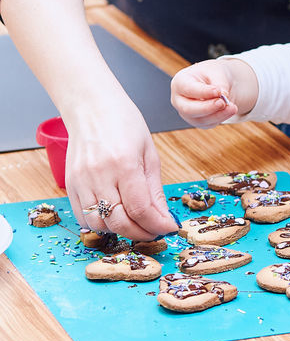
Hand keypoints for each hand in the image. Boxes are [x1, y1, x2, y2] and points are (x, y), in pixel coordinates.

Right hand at [67, 89, 177, 240]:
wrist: (92, 107)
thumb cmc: (124, 124)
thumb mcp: (149, 153)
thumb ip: (155, 190)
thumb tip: (164, 219)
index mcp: (124, 164)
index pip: (141, 210)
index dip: (158, 225)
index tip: (169, 228)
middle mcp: (99, 175)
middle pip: (119, 222)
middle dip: (142, 233)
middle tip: (155, 231)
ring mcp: (81, 182)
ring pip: (100, 225)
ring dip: (121, 232)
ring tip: (136, 225)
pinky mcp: (70, 185)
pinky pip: (83, 218)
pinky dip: (101, 225)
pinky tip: (115, 219)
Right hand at [170, 58, 257, 127]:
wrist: (214, 81)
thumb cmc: (211, 74)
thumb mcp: (216, 71)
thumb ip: (219, 82)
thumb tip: (224, 96)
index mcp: (180, 82)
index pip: (188, 89)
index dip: (203, 92)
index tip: (218, 91)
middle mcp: (179, 100)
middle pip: (188, 109)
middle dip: (207, 107)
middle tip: (223, 102)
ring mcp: (187, 113)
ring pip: (200, 119)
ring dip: (218, 115)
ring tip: (233, 107)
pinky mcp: (198, 121)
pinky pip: (209, 123)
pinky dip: (221, 118)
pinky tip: (230, 110)